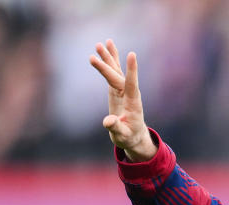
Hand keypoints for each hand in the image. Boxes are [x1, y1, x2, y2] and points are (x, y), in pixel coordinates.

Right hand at [89, 39, 155, 160]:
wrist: (134, 136)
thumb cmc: (128, 137)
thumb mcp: (122, 136)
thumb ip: (116, 128)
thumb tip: (108, 122)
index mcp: (133, 103)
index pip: (131, 84)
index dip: (132, 70)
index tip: (132, 55)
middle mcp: (129, 93)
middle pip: (118, 76)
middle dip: (107, 65)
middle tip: (94, 53)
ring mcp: (123, 90)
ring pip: (116, 71)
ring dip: (109, 57)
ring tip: (101, 43)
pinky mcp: (117, 89)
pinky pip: (113, 72)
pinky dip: (109, 61)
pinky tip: (105, 48)